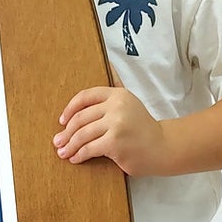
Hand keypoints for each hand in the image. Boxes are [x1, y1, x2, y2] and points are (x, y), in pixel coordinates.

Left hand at [54, 86, 168, 176]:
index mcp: (117, 94)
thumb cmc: (143, 127)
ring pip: (82, 134)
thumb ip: (117, 85)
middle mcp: (116, 106)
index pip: (85, 97)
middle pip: (81, 118)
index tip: (62, 120)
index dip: (70, 109)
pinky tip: (75, 159)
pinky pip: (89, 148)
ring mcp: (116, 124)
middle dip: (66, 132)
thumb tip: (109, 62)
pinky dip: (79, 155)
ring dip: (70, 145)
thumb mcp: (130, 102)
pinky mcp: (115, 143)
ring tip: (63, 152)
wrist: (163, 147)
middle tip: (58, 141)